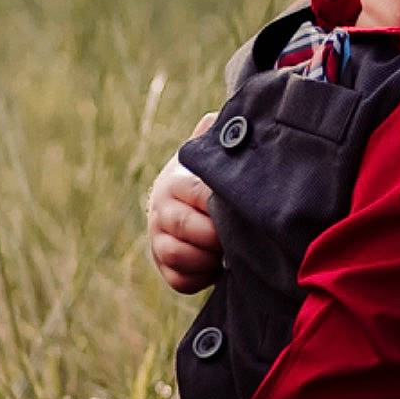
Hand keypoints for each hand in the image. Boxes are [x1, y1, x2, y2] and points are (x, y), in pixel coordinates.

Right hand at [147, 115, 221, 292]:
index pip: (197, 193)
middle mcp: (161, 208)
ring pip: (176, 255)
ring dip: (206, 258)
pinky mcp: (162, 266)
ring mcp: (158, 238)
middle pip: (183, 226)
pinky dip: (200, 278)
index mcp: (177, 180)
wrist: (187, 204)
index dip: (220, 206)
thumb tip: (222, 118)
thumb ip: (216, 137)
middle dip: (214, 236)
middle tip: (235, 237)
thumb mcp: (211, 158)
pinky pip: (178, 280)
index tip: (241, 211)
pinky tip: (216, 266)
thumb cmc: (210, 180)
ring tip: (227, 251)